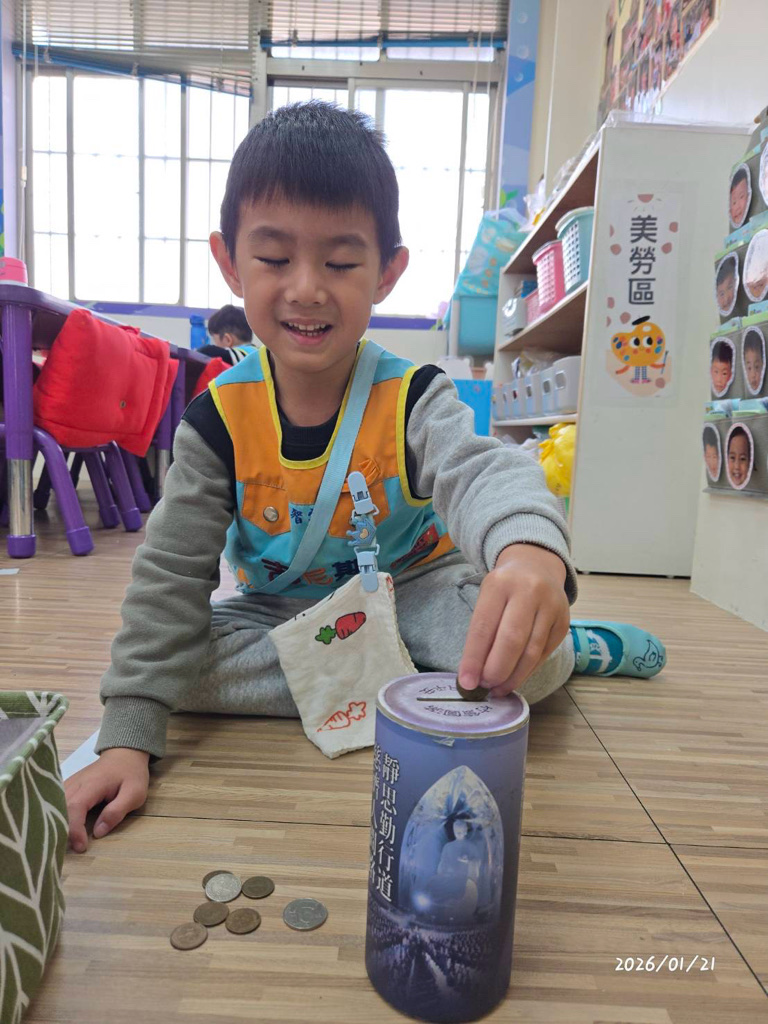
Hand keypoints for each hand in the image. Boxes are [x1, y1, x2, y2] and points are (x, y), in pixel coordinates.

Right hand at [64, 747, 149, 852]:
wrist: (125, 754)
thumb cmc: (131, 774)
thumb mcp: (134, 793)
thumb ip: (116, 811)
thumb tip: (98, 832)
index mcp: (92, 784)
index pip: (75, 808)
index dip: (74, 829)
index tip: (81, 847)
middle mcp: (76, 783)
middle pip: (60, 809)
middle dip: (63, 831)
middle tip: (72, 849)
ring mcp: (70, 783)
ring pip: (55, 806)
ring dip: (58, 824)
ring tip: (67, 843)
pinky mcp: (68, 786)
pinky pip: (57, 803)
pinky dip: (57, 817)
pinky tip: (62, 829)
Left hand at [458, 544, 569, 697]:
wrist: (537, 566)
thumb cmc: (505, 588)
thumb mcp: (487, 597)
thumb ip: (482, 631)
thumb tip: (474, 674)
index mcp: (500, 584)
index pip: (484, 627)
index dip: (473, 658)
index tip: (466, 682)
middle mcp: (528, 592)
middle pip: (511, 640)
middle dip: (496, 670)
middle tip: (484, 687)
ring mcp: (550, 607)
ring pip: (531, 652)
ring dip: (512, 677)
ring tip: (497, 689)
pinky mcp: (563, 622)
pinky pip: (543, 655)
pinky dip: (527, 671)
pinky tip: (514, 679)